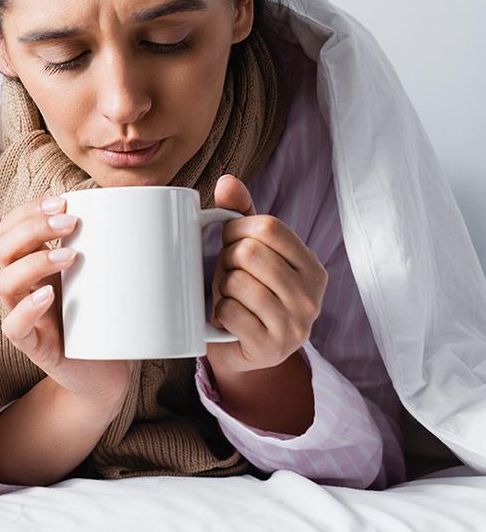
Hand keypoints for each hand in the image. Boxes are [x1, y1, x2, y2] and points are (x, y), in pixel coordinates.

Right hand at [0, 196, 133, 418]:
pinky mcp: (34, 346)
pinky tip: (48, 295)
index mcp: (37, 264)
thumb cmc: (108, 321)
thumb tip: (156, 205)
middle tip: (70, 223)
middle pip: (4, 246)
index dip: (30, 209)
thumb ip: (117, 247)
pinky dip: (27, 308)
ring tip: (69, 256)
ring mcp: (25, 315)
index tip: (64, 200)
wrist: (107, 374)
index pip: (13, 226)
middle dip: (32, 226)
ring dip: (33, 261)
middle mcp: (25, 287)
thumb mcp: (108, 277)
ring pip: (3, 281)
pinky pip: (14, 326)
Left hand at [207, 175, 327, 374]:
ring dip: (221, 287)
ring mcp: (295, 326)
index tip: (229, 242)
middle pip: (250, 252)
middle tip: (227, 273)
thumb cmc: (247, 292)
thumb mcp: (250, 252)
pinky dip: (218, 312)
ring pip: (238, 282)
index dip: (236, 228)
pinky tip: (227, 318)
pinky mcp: (270, 348)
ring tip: (229, 295)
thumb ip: (241, 214)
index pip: (270, 227)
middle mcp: (312, 297)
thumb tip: (227, 181)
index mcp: (312, 268)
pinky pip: (229, 312)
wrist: (244, 350)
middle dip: (226, 259)